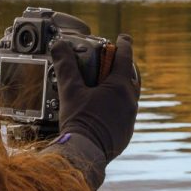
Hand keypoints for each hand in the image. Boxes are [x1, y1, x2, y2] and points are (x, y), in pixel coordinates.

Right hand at [50, 30, 139, 164]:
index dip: (124, 44)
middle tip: (116, 62)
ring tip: (106, 86)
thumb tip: (58, 45)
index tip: (123, 37)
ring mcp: (130, 118)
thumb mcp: (70, 90)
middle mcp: (130, 101)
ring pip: (130, 96)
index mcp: (120, 87)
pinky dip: (117, 107)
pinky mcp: (126, 133)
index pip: (125, 57)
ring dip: (121, 88)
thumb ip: (65, 66)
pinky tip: (104, 110)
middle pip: (132, 77)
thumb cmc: (79, 121)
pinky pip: (125, 114)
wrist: (85, 153)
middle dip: (125, 67)